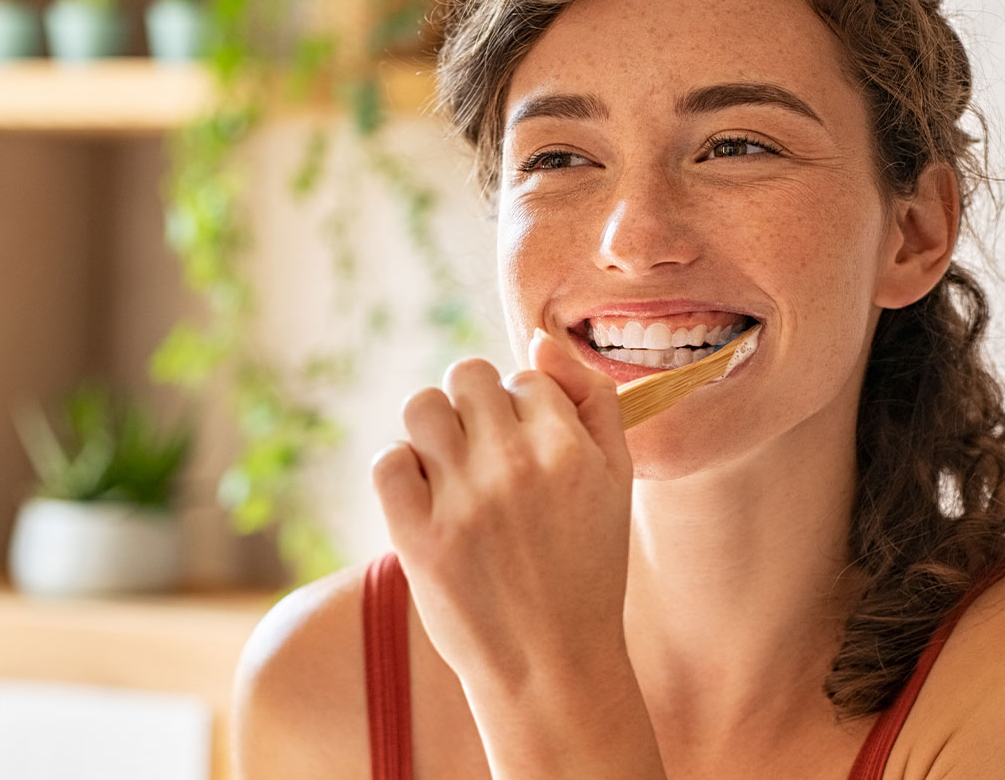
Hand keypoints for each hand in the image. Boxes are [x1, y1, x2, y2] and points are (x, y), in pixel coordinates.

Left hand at [372, 328, 634, 699]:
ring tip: (451, 469)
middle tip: (485, 455)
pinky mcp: (417, 538)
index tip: (528, 454)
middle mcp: (515, 465)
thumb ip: (592, 400)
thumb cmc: (587, 569)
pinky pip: (387, 461)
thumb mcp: (617, 480)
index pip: (525, 377)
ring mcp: (462, 502)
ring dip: (433, 429)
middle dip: (474, 405)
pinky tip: (426, 498)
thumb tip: (539, 339)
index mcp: (569, 448)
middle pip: (467, 375)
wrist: (553, 666)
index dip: (523, 409)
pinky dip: (401, 470)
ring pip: (421, 407)